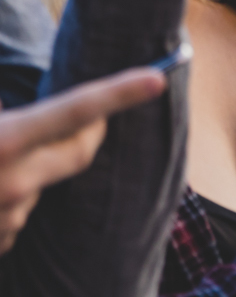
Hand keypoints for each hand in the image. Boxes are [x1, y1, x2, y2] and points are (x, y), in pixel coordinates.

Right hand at [0, 67, 165, 253]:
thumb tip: (17, 104)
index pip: (77, 110)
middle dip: (91, 128)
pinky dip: (6, 197)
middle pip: (82, 149)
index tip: (158, 78)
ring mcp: (7, 218)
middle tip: (85, 113)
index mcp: (2, 142)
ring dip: (29, 167)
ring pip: (45, 181)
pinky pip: (18, 212)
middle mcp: (13, 181)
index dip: (120, 91)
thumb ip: (2, 116)